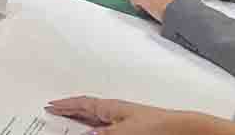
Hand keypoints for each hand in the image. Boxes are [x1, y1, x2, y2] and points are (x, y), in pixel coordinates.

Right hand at [46, 97, 177, 133]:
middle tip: (56, 110)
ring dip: (83, 120)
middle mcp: (116, 112)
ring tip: (71, 121)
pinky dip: (96, 129)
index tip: (52, 104)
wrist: (182, 129)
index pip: (83, 103)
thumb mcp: (123, 131)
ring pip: (96, 120)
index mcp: (111, 107)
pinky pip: (106, 127)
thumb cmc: (157, 125)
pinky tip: (96, 132)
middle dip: (71, 110)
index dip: (66, 104)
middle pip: (88, 110)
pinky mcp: (132, 130)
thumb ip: (102, 134)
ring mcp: (124, 121)